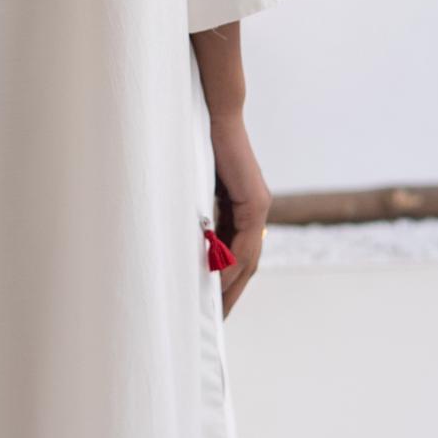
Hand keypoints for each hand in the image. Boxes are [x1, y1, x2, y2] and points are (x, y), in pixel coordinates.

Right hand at [209, 111, 269, 316]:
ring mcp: (259, 206)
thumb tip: (179, 241)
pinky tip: (218, 283)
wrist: (216, 115)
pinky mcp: (255, 200)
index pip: (236, 257)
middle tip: (215, 323)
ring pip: (248, 259)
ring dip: (232, 287)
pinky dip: (232, 265)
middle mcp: (255, 211)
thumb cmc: (197, 145)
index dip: (225, 284)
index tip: (210, 307)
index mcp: (240, 210)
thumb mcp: (193, 189)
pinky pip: (245, 243)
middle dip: (230, 295)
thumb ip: (195, 214)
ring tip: (215, 312)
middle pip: (246, 266)